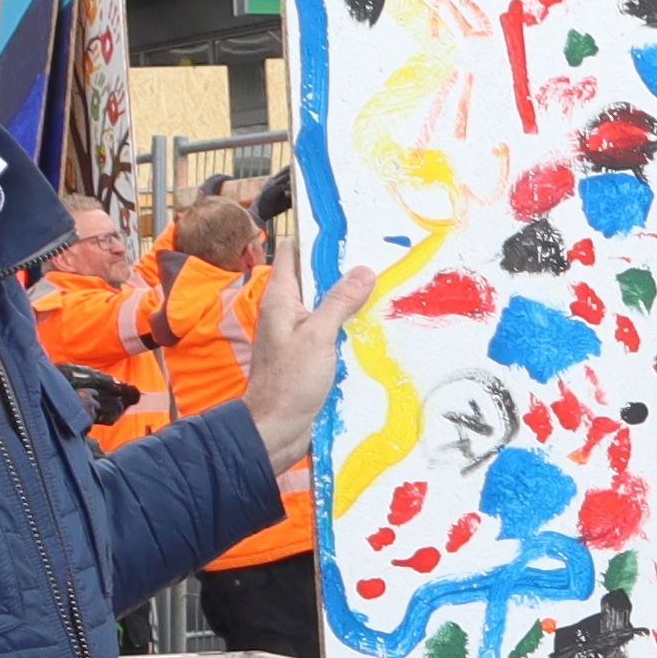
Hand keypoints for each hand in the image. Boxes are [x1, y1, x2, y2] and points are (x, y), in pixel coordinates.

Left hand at [241, 257, 365, 463]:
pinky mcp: (307, 354)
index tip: (347, 229)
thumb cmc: (290, 382)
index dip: (316, 237)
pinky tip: (371, 324)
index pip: (293, 252)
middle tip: (376, 255)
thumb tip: (363, 271)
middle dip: (341, 267)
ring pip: (324, 304)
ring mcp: (297, 333)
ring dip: (348, 298)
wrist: (275, 428)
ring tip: (381, 286)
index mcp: (281, 298)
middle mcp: (286, 311)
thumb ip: (339, 302)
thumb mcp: (319, 337)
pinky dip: (348, 323)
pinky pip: (329, 329)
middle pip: (314, 277)